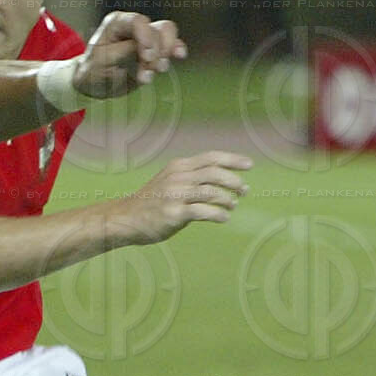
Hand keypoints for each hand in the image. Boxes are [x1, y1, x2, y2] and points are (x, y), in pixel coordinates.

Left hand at [72, 12, 186, 98]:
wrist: (95, 84)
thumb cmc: (93, 70)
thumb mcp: (103, 62)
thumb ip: (125, 52)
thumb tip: (149, 49)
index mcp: (116, 24)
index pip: (137, 22)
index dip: (146, 37)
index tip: (146, 57)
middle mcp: (133, 26)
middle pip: (157, 29)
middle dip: (156, 52)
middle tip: (146, 73)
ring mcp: (146, 36)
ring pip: (167, 34)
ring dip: (164, 55)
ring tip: (154, 72)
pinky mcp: (155, 49)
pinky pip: (171, 44)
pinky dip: (176, 49)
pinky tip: (180, 55)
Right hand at [121, 151, 251, 243]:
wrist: (125, 218)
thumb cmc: (152, 202)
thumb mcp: (169, 181)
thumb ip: (191, 178)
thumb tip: (223, 183)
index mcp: (178, 166)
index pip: (211, 158)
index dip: (233, 160)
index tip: (250, 165)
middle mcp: (178, 177)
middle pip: (215, 173)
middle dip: (235, 181)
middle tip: (244, 190)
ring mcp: (175, 195)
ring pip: (212, 192)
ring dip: (228, 199)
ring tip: (233, 205)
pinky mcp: (174, 214)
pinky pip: (204, 212)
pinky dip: (219, 214)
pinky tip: (224, 218)